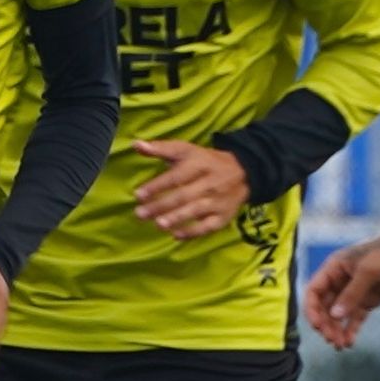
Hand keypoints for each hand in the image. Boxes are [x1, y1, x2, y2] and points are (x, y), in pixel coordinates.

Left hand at [132, 139, 250, 240]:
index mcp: (199, 164)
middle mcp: (210, 182)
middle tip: (140, 214)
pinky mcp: (224, 216)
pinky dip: (193, 232)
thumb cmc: (205, 161)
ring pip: (196, 210)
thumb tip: (136, 144)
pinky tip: (176, 235)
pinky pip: (208, 227)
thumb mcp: (186, 150)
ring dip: (176, 218)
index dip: (157, 186)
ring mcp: (218, 201)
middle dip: (161, 205)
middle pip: (183, 195)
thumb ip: (160, 148)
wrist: (243, 172)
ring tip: (158, 224)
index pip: (176, 176)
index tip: (138, 195)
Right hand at [304, 223, 379, 348]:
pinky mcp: (368, 300)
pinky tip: (350, 342)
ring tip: (341, 345)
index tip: (317, 326)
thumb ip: (351, 294)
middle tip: (332, 340)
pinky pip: (354, 318)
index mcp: (334, 268)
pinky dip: (351, 330)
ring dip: (336, 330)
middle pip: (324, 307)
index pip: (314, 291)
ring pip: (338, 315)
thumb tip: (335, 315)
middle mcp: (340, 281)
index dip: (312, 310)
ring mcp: (354, 292)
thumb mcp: (369, 272)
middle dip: (325, 324)